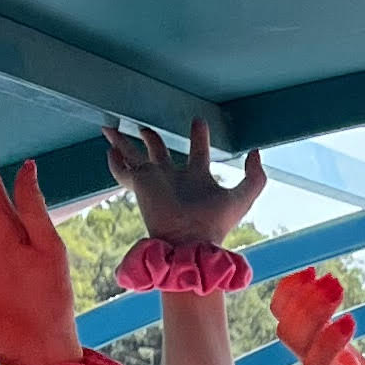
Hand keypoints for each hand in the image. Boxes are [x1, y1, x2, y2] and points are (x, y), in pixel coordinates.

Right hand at [101, 114, 266, 252]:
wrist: (190, 243)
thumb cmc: (216, 224)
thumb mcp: (243, 196)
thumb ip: (255, 176)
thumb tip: (256, 152)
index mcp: (197, 179)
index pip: (197, 151)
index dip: (199, 136)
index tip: (198, 122)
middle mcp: (173, 178)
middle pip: (159, 152)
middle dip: (152, 139)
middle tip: (146, 127)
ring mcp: (155, 182)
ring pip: (135, 156)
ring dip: (125, 143)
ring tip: (113, 129)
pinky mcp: (140, 186)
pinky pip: (123, 173)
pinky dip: (115, 163)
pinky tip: (108, 151)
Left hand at [273, 272, 364, 364]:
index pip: (321, 364)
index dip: (328, 342)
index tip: (350, 320)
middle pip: (295, 337)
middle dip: (311, 309)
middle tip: (336, 285)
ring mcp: (306, 351)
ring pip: (285, 323)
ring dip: (299, 296)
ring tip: (324, 277)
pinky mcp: (305, 339)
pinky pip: (284, 313)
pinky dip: (290, 291)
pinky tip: (309, 274)